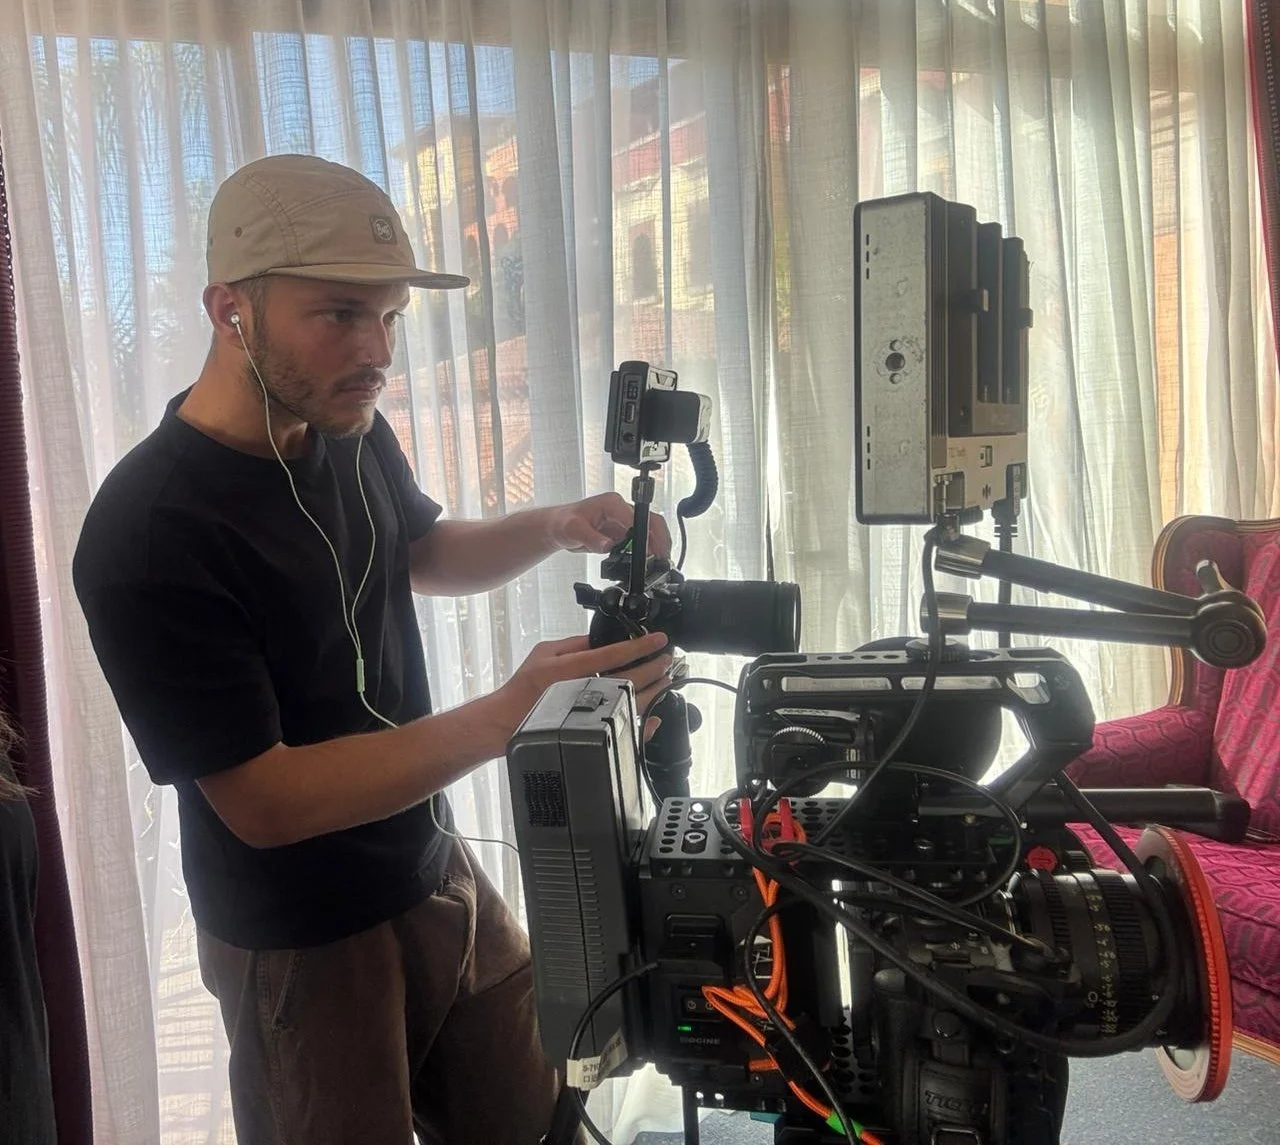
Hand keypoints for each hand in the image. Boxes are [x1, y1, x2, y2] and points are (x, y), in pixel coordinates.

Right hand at [497, 631, 672, 733]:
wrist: (508, 722)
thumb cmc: (524, 688)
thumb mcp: (544, 652)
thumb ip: (574, 644)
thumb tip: (601, 638)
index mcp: (572, 669)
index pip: (614, 654)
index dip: (641, 645)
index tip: (659, 639)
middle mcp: (584, 691)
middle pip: (631, 677)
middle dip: (655, 666)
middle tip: (667, 659)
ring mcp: (590, 714)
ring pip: (634, 702)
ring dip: (655, 690)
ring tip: (665, 679)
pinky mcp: (592, 731)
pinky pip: (626, 728)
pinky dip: (646, 722)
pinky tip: (655, 713)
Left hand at [545, 491, 672, 560]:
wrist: (558, 528)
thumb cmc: (563, 522)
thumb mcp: (573, 530)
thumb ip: (591, 538)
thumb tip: (607, 545)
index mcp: (612, 504)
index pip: (637, 518)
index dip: (647, 535)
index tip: (652, 551)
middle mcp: (621, 510)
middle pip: (651, 521)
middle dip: (661, 539)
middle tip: (664, 559)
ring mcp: (623, 521)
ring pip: (650, 531)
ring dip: (658, 545)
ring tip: (661, 562)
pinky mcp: (622, 533)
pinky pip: (640, 541)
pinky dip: (648, 551)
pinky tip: (650, 562)